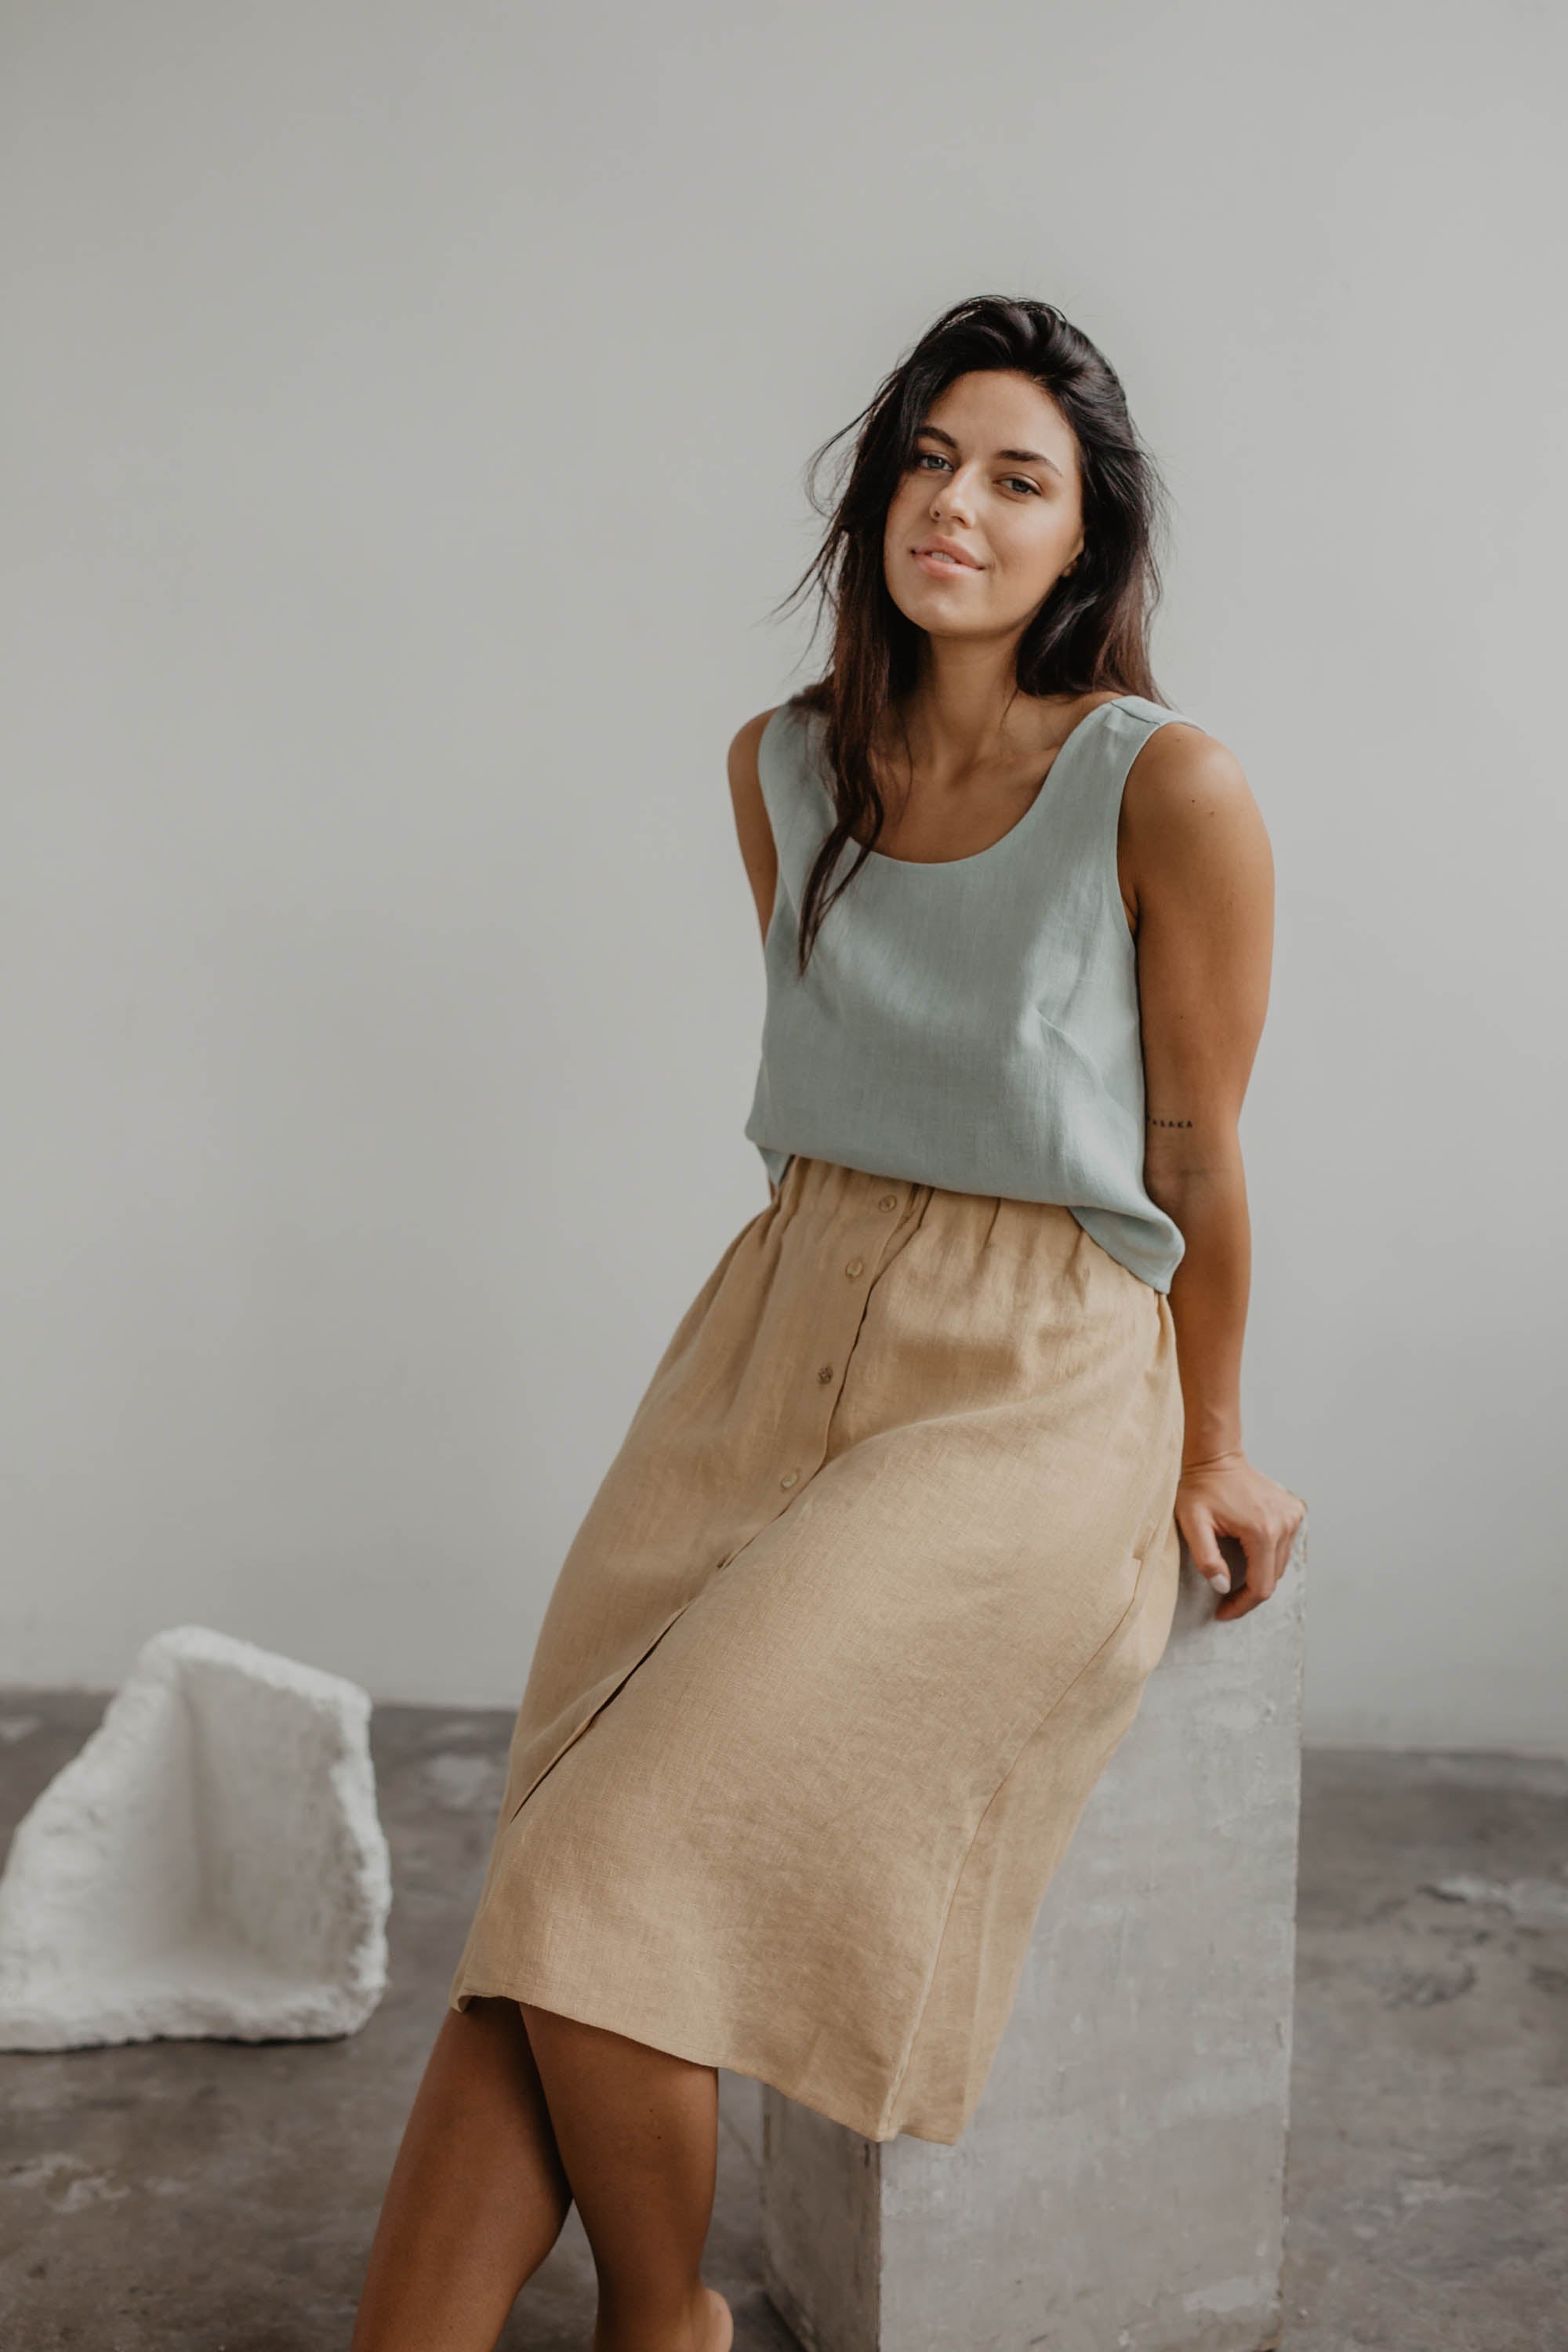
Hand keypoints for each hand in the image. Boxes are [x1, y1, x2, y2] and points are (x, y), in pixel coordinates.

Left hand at [1175, 1450, 1304, 1620]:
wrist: (1216, 1457)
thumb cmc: (1201, 1488)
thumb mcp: (1192, 1524)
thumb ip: (1206, 1559)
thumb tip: (1223, 1586)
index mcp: (1262, 1531)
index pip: (1260, 1587)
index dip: (1242, 1605)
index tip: (1223, 1612)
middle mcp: (1285, 1524)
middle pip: (1272, 1578)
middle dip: (1248, 1593)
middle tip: (1224, 1599)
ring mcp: (1293, 1516)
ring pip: (1279, 1564)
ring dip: (1258, 1574)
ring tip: (1234, 1576)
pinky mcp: (1294, 1510)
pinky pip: (1283, 1546)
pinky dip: (1267, 1556)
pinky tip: (1248, 1551)